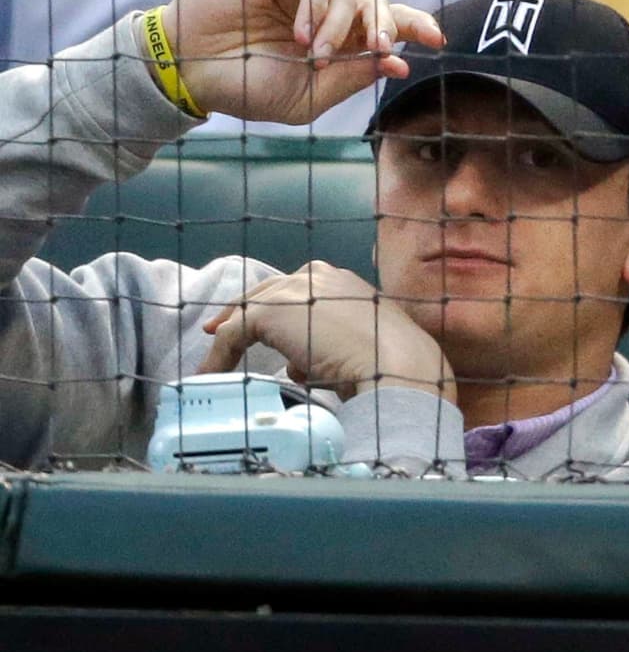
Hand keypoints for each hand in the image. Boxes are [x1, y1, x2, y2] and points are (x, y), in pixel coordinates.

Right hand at [159, 0, 445, 123]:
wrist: (192, 71)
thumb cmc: (248, 89)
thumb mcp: (308, 97)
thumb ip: (352, 78)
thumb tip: (397, 61)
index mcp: (341, 44)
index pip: (389, 27)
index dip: (416, 26)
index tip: (438, 39)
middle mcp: (327, 13)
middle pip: (378, 5)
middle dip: (387, 25)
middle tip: (379, 47)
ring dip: (337, 28)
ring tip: (310, 55)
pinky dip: (314, 7)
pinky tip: (297, 35)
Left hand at [197, 260, 456, 402]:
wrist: (395, 363)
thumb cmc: (391, 364)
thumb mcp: (360, 347)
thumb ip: (330, 347)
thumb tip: (299, 365)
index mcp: (345, 283)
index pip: (300, 289)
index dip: (277, 308)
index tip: (261, 330)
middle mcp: (320, 276)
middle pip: (269, 290)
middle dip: (244, 311)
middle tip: (220, 331)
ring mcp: (294, 290)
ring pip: (249, 309)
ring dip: (230, 336)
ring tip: (215, 361)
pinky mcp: (272, 312)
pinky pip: (232, 334)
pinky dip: (218, 355)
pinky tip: (210, 374)